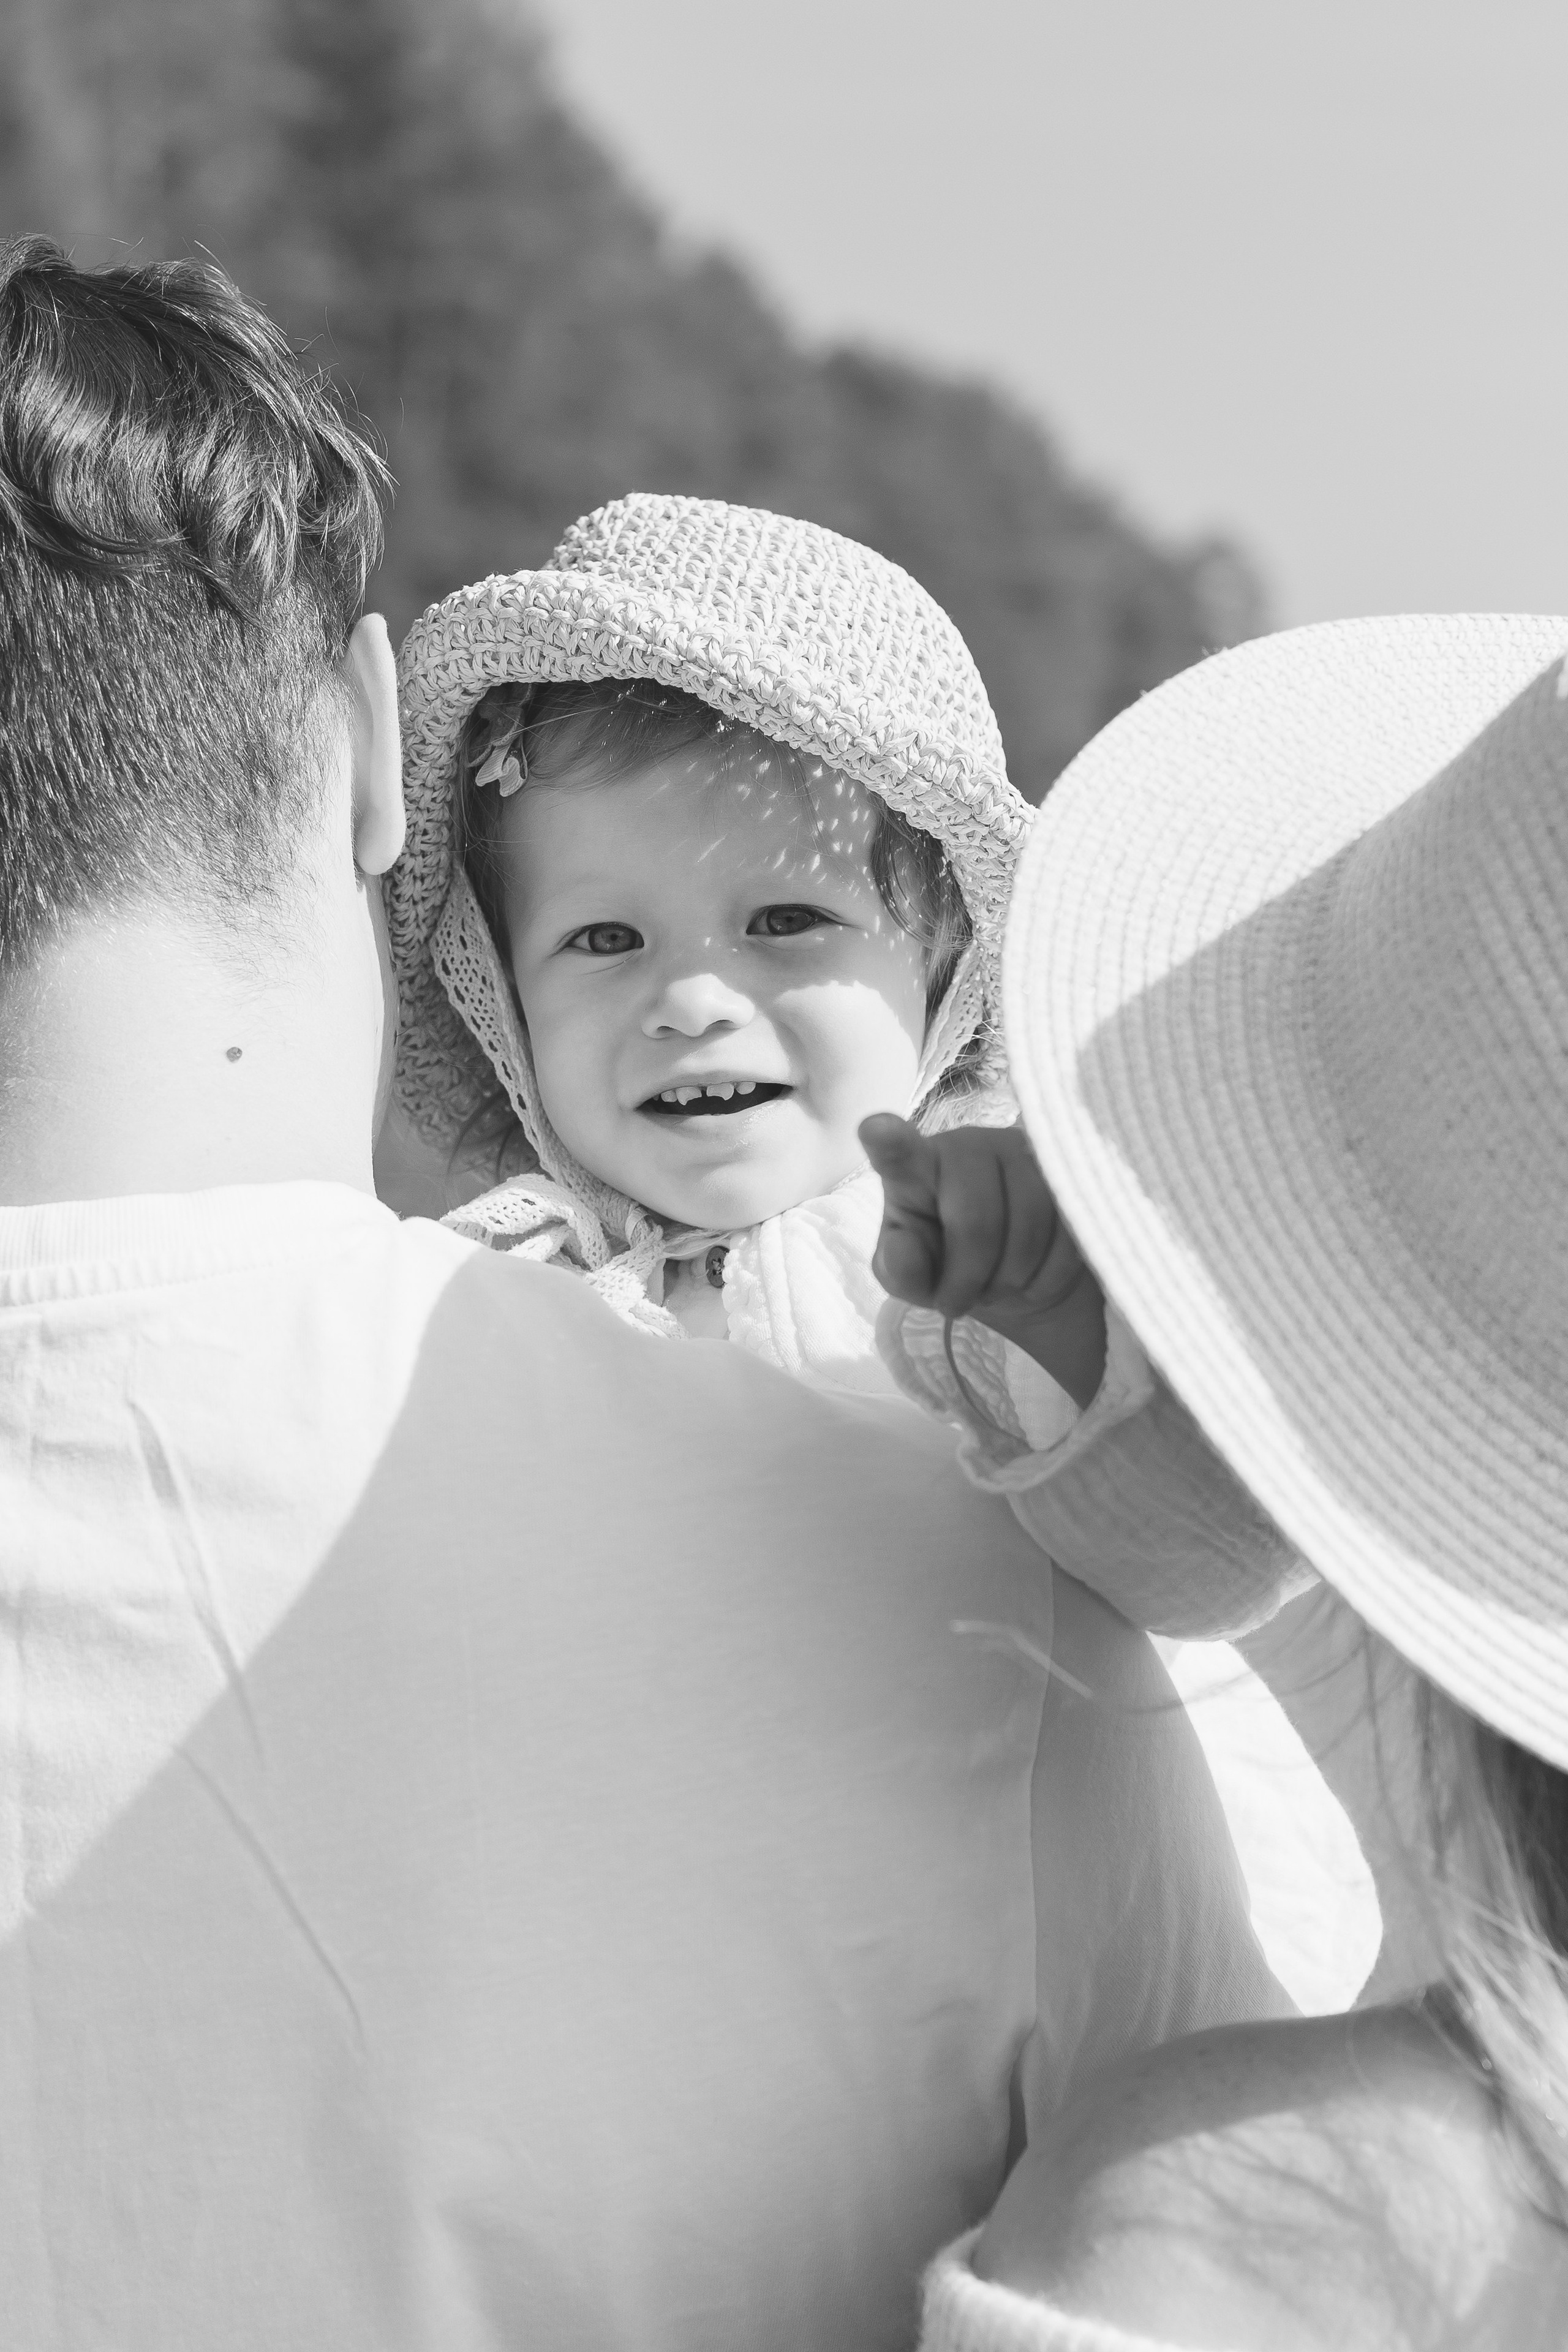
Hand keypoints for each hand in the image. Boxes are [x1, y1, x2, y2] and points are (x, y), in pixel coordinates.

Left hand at [859, 1114, 1106, 1409]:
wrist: (1017, 1276)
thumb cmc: (950, 1267)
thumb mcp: (916, 1281)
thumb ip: (900, 1270)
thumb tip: (902, 1245)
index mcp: (917, 1169)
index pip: (901, 1153)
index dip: (890, 1142)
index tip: (875, 1129)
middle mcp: (969, 1146)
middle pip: (976, 1219)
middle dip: (971, 1277)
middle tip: (961, 1301)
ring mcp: (1023, 1151)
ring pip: (1031, 1224)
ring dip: (1013, 1278)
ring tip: (998, 1288)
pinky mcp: (1069, 1171)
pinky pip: (1069, 1232)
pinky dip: (1048, 1276)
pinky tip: (1032, 1280)